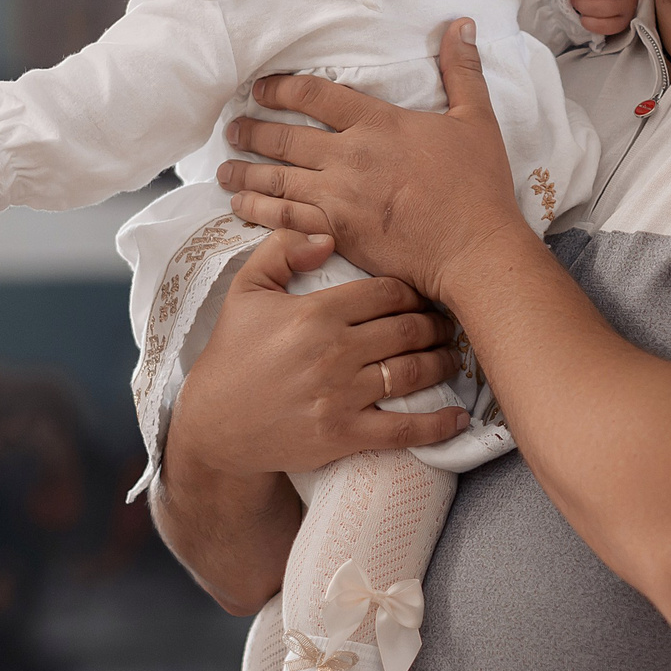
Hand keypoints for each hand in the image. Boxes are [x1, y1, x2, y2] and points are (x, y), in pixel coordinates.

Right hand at [169, 230, 469, 479]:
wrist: (213, 426)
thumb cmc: (233, 355)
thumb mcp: (246, 291)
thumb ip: (283, 250)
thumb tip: (328, 235)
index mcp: (316, 313)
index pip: (387, 292)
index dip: (416, 291)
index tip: (426, 294)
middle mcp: (334, 352)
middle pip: (409, 329)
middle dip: (437, 324)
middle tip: (450, 324)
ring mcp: (341, 396)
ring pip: (413, 372)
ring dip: (444, 363)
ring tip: (453, 357)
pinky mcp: (343, 435)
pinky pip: (403, 429)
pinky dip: (437, 425)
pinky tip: (457, 417)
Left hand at [218, 19, 538, 302]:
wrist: (474, 249)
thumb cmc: (477, 186)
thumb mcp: (476, 119)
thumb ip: (462, 70)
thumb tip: (460, 24)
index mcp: (378, 123)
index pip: (315, 95)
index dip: (281, 88)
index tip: (260, 89)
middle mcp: (350, 156)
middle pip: (286, 138)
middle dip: (253, 131)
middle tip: (232, 128)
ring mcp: (338, 197)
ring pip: (277, 179)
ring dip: (245, 172)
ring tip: (224, 169)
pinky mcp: (336, 233)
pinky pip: (284, 218)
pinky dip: (258, 210)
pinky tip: (240, 206)